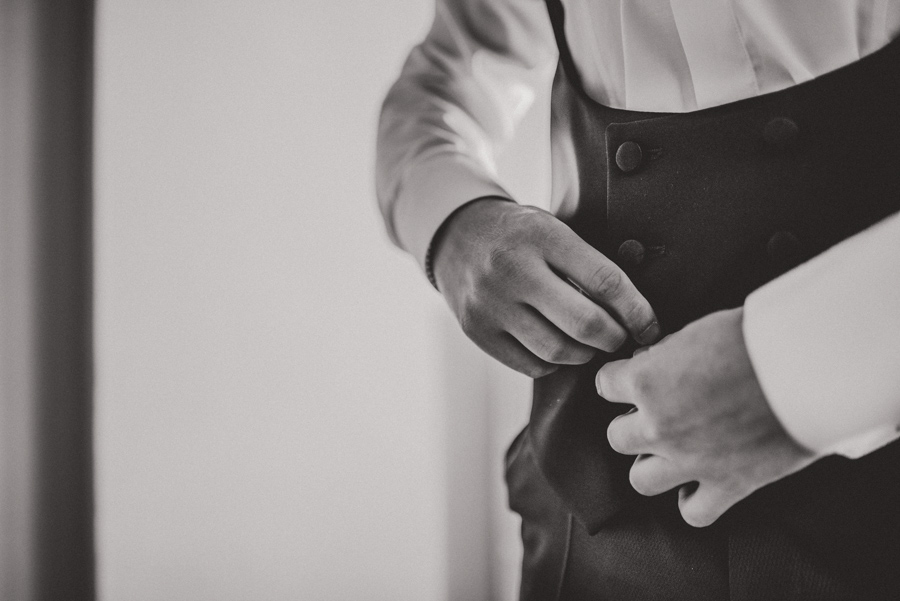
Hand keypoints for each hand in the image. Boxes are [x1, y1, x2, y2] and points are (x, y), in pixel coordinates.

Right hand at [432, 198, 659, 377]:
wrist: (456, 236)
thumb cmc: (521, 235)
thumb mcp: (553, 228)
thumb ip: (587, 263)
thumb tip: (635, 313)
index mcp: (543, 237)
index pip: (605, 281)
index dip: (637, 311)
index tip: (650, 327)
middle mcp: (514, 270)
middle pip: (584, 323)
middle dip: (614, 339)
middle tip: (621, 339)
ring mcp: (491, 304)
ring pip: (557, 351)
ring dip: (585, 354)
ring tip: (590, 344)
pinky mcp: (477, 331)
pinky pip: (530, 365)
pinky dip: (552, 363)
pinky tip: (556, 346)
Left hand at [596, 307, 818, 526]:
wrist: (806, 367)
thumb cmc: (753, 338)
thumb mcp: (695, 331)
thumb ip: (664, 355)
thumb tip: (649, 363)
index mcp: (646, 381)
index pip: (604, 385)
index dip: (619, 380)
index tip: (632, 379)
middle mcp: (658, 425)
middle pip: (616, 437)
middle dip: (633, 423)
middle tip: (657, 414)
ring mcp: (690, 460)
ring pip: (640, 479)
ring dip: (652, 464)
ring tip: (671, 451)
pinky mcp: (727, 485)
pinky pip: (693, 513)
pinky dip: (692, 502)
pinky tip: (699, 484)